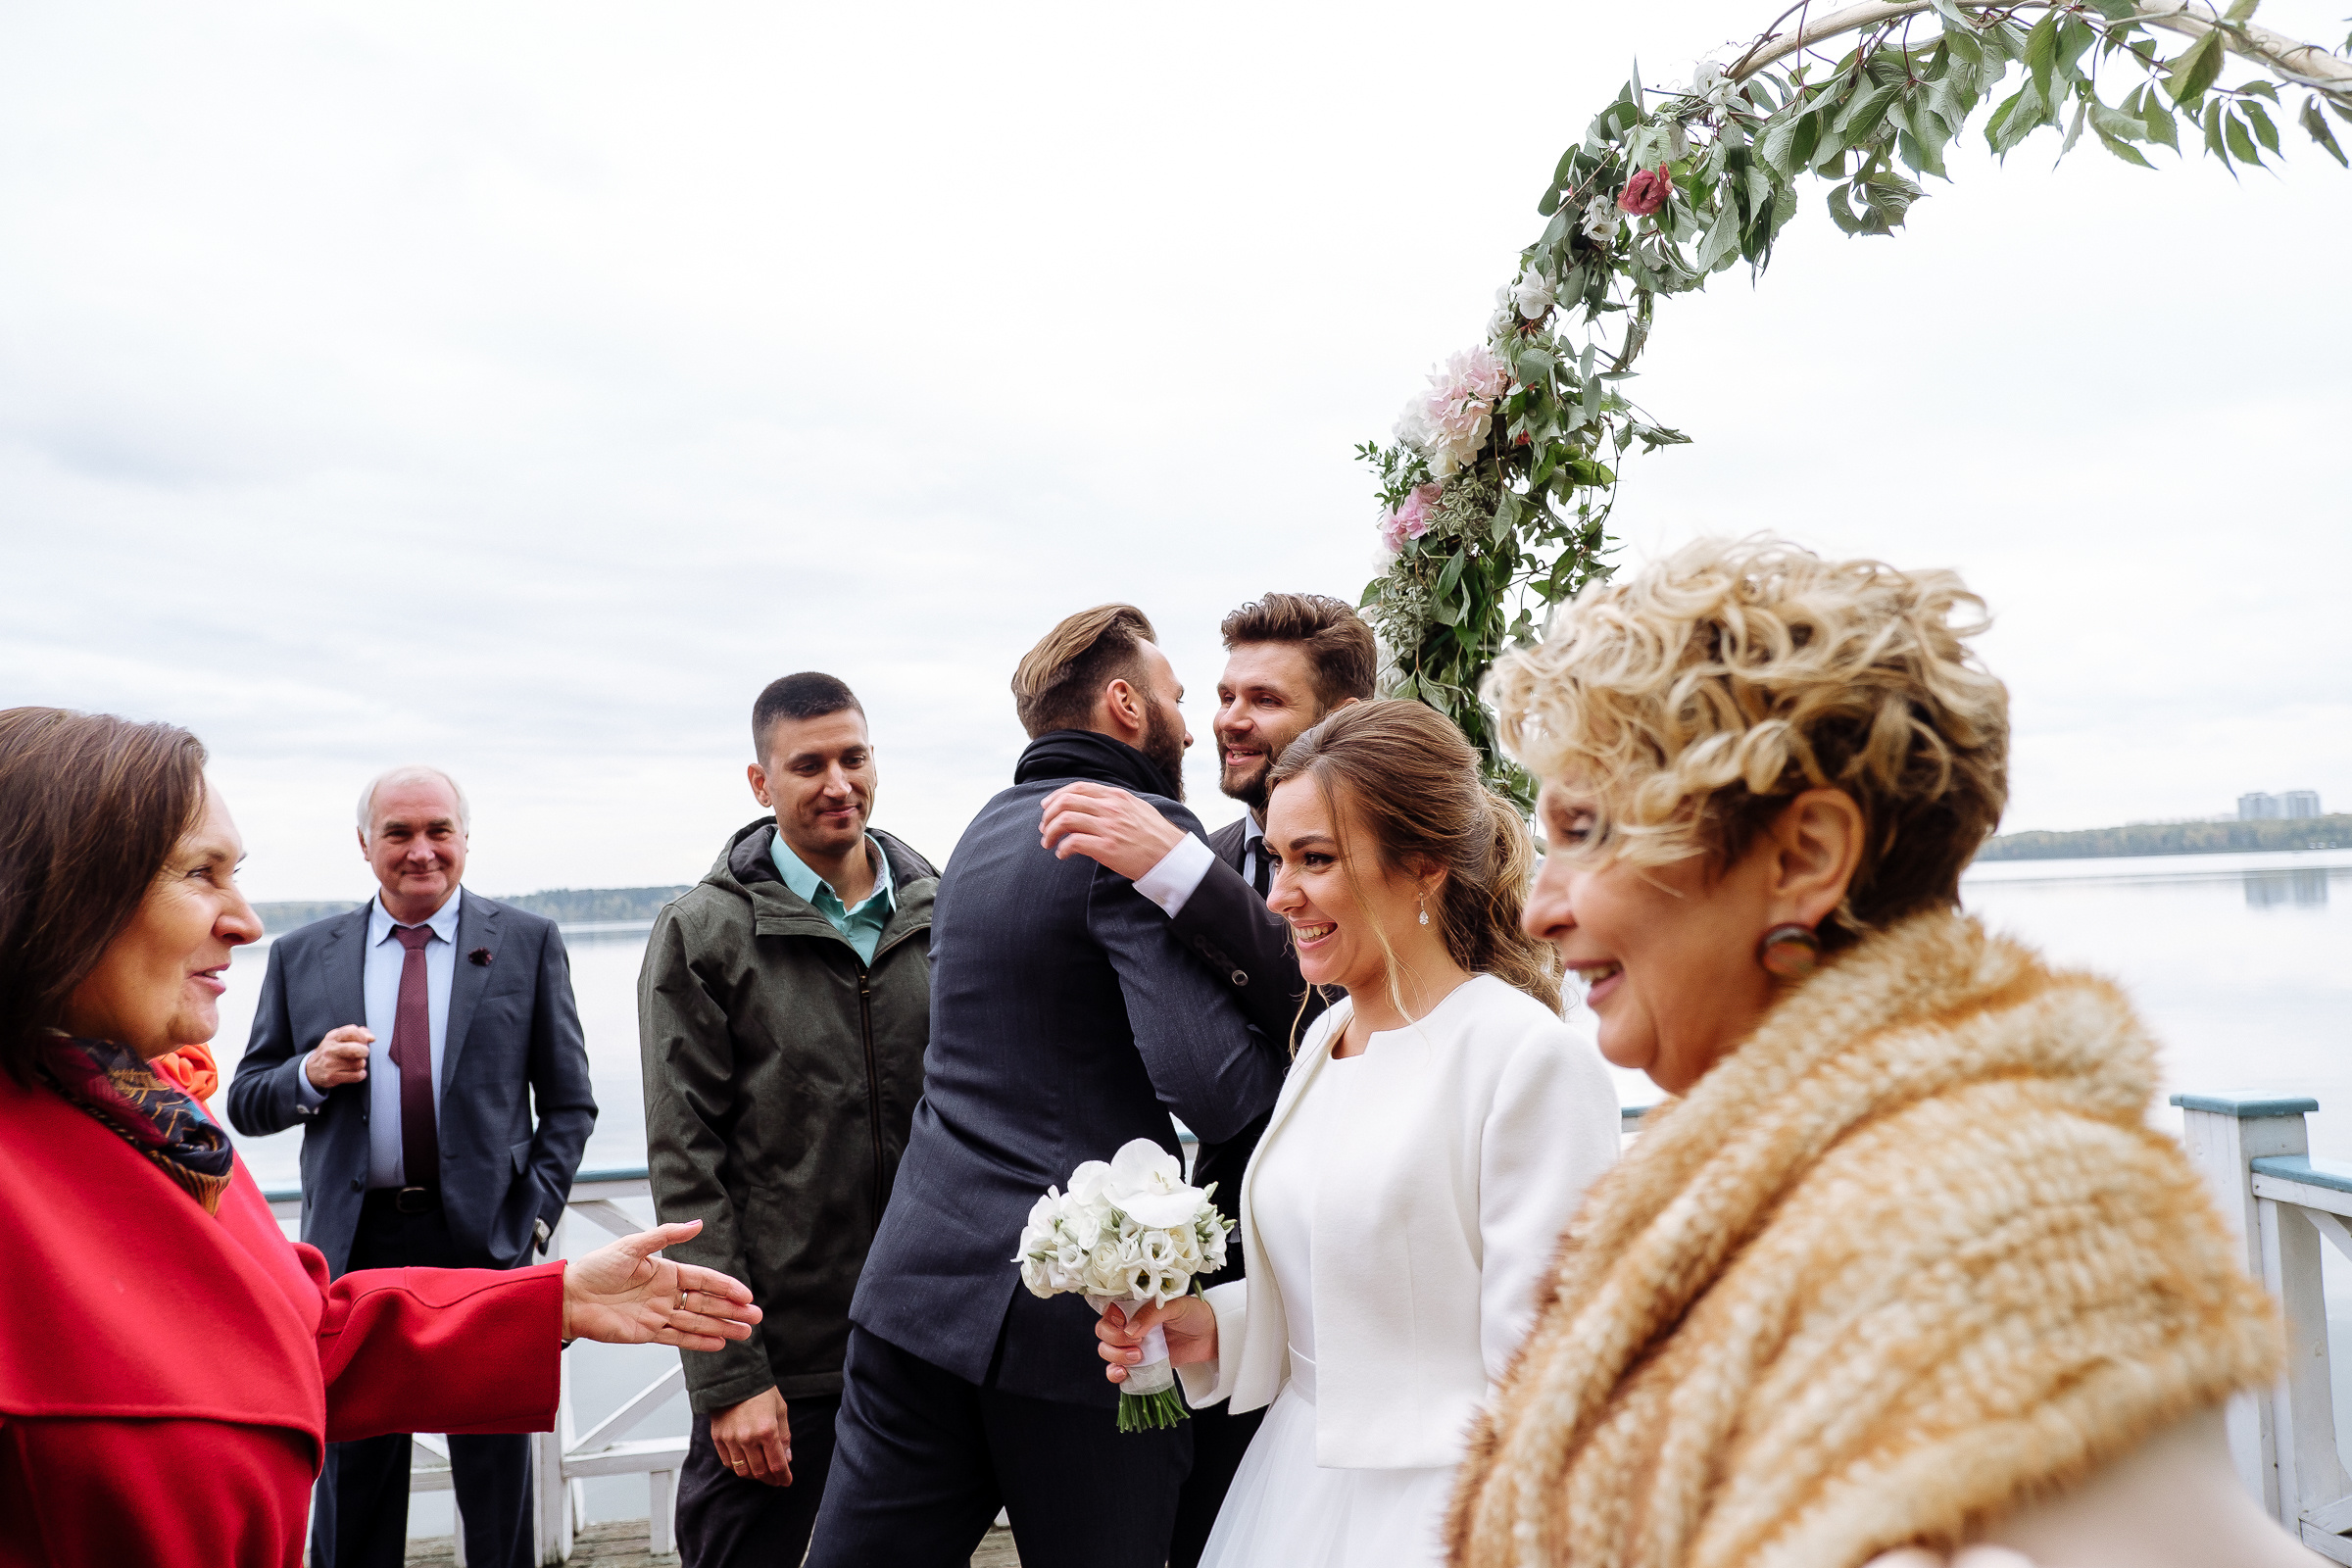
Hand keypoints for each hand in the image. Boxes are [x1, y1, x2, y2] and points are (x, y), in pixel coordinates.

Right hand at [306, 1026, 372, 1088]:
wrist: (311, 1070)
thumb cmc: (331, 1052)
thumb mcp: (339, 1039)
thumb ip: (357, 1034)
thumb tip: (372, 1038)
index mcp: (332, 1037)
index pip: (352, 1031)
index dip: (362, 1037)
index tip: (363, 1042)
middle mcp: (330, 1049)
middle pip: (356, 1049)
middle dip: (365, 1051)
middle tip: (363, 1054)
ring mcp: (330, 1064)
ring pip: (359, 1064)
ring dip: (361, 1064)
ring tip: (355, 1063)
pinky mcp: (332, 1077)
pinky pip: (356, 1076)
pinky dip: (361, 1075)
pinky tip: (356, 1072)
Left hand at [561, 1220, 761, 1350]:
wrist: (569, 1297)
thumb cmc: (597, 1268)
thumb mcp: (632, 1245)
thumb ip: (666, 1236)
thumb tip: (697, 1224)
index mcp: (666, 1271)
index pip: (704, 1280)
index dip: (726, 1288)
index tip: (746, 1296)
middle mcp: (666, 1294)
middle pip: (706, 1303)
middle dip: (732, 1310)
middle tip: (756, 1317)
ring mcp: (658, 1314)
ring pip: (697, 1323)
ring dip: (722, 1327)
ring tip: (745, 1333)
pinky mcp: (647, 1333)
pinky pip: (678, 1338)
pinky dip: (699, 1342)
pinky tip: (718, 1343)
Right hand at [710, 1386, 791, 1486]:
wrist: (734, 1377)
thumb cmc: (759, 1390)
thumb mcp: (780, 1410)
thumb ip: (784, 1436)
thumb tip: (786, 1458)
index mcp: (767, 1430)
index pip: (777, 1464)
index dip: (783, 1476)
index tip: (786, 1481)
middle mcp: (748, 1437)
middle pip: (760, 1471)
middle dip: (770, 1479)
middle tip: (775, 1479)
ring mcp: (731, 1439)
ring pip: (743, 1471)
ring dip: (754, 1475)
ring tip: (762, 1473)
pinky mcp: (718, 1438)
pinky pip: (728, 1463)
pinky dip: (738, 1467)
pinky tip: (746, 1464)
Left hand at [1040, 782, 1184, 880]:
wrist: (1172, 856)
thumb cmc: (1155, 836)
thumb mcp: (1137, 808)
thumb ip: (1115, 803)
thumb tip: (1092, 804)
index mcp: (1117, 796)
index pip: (1078, 788)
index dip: (1057, 796)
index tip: (1047, 807)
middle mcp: (1111, 807)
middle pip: (1066, 801)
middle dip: (1049, 815)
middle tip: (1044, 828)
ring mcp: (1109, 827)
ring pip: (1065, 820)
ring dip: (1050, 832)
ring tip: (1048, 843)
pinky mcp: (1107, 848)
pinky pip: (1073, 842)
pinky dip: (1062, 848)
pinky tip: (1062, 855)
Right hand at [1096, 1297, 1216, 1384]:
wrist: (1211, 1336)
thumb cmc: (1194, 1313)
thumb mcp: (1175, 1305)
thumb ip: (1152, 1313)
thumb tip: (1130, 1330)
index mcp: (1134, 1304)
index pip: (1108, 1310)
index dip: (1111, 1318)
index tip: (1123, 1323)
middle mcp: (1129, 1323)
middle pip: (1104, 1332)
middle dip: (1114, 1340)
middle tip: (1137, 1343)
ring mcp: (1132, 1344)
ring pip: (1106, 1351)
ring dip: (1116, 1356)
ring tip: (1138, 1357)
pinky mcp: (1139, 1363)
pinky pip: (1117, 1370)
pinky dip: (1114, 1373)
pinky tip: (1124, 1374)